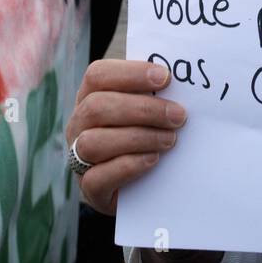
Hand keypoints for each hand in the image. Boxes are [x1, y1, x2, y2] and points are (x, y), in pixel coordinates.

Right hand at [65, 59, 186, 214]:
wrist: (140, 185)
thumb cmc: (147, 134)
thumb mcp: (146, 111)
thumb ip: (155, 95)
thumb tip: (183, 84)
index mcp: (90, 96)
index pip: (98, 75)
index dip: (130, 73)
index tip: (165, 78)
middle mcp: (79, 124)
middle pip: (97, 107)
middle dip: (142, 109)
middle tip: (178, 115)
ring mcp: (78, 157)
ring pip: (93, 142)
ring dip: (138, 138)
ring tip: (170, 139)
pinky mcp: (89, 188)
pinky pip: (96, 178)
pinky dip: (128, 166)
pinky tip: (153, 160)